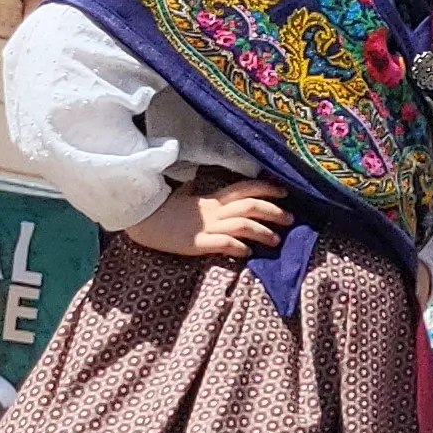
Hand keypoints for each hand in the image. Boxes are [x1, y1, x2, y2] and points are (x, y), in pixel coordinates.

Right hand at [128, 181, 289, 259]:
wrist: (141, 222)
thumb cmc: (164, 210)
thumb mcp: (186, 197)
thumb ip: (199, 191)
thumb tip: (199, 179)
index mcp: (213, 199)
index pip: (245, 188)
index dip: (267, 189)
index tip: (285, 193)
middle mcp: (213, 211)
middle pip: (250, 205)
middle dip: (274, 212)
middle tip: (291, 219)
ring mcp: (206, 227)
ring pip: (242, 225)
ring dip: (263, 232)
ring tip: (276, 240)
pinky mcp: (196, 243)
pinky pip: (222, 243)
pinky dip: (238, 247)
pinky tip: (247, 253)